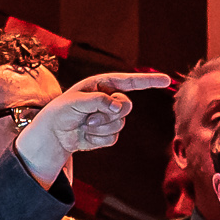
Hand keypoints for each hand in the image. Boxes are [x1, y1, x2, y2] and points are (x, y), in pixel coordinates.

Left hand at [11, 72, 172, 182]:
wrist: (53, 134)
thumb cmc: (61, 111)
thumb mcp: (75, 101)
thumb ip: (98, 100)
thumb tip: (118, 107)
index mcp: (102, 85)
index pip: (129, 81)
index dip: (149, 81)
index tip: (167, 80)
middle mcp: (108, 99)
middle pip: (126, 106)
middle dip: (110, 114)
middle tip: (90, 117)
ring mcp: (108, 117)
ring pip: (119, 124)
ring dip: (100, 128)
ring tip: (84, 126)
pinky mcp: (106, 134)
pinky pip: (113, 138)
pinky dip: (98, 139)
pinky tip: (85, 136)